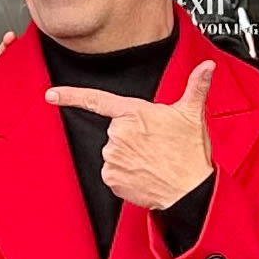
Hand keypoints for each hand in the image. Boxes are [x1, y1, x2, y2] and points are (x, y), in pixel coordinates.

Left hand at [45, 61, 216, 210]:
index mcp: (135, 113)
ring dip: (129, 157)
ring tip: (152, 160)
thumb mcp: (193, 115)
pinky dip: (126, 175)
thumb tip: (207, 67)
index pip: (96, 100)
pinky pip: (113, 174)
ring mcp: (113, 157)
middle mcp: (119, 133)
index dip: (70, 95)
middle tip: (155, 145)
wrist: (189, 191)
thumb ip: (197, 86)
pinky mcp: (112, 178)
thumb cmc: (190, 154)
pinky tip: (144, 174)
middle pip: (115, 131)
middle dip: (131, 137)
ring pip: (114, 153)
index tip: (51, 94)